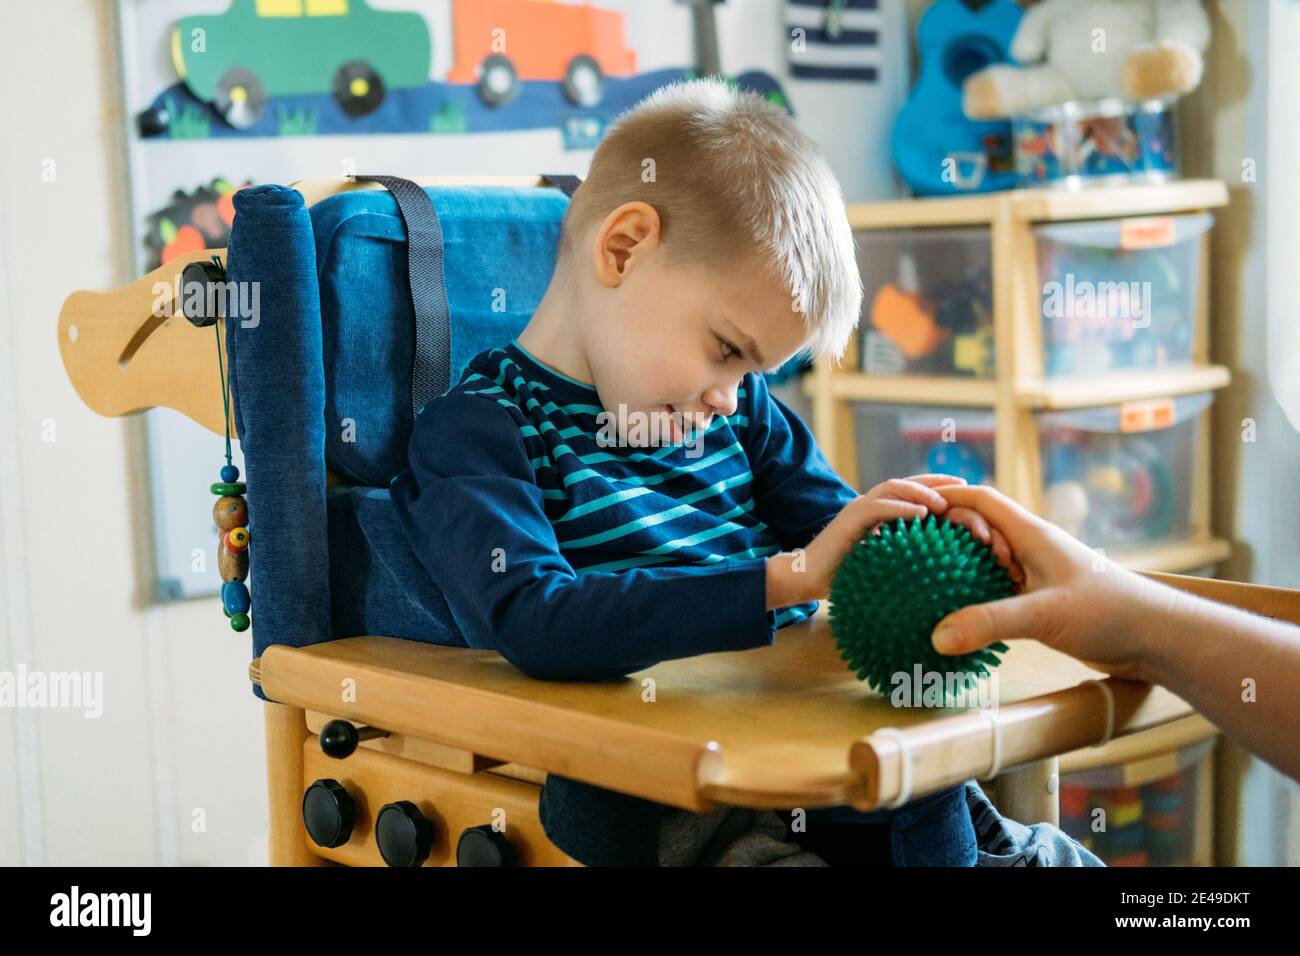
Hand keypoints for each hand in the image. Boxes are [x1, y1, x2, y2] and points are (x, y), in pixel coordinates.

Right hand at [777, 474, 1019, 605]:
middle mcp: (879, 506)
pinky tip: (922, 514)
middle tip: (974, 504)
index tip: (984, 511)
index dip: (956, 498)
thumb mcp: (890, 573)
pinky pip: (878, 506)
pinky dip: (901, 506)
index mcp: (892, 516)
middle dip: (948, 493)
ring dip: (925, 491)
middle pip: (920, 487)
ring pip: (898, 487)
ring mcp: (862, 508)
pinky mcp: (849, 518)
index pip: (929, 497)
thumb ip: (914, 569)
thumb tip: (953, 588)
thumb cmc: (849, 581)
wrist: (806, 580)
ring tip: (947, 503)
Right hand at [929, 484, 1156, 679]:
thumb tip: (937, 636)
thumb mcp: (1044, 615)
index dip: (947, 498)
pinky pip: (1001, 589)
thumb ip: (989, 622)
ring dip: (964, 569)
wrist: (1158, 638)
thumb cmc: (1110, 613)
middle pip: (981, 527)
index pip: (981, 500)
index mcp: (1033, 535)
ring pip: (990, 561)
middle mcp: (1033, 549)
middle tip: (919, 557)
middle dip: (950, 536)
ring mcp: (1039, 575)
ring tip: (932, 586)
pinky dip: (979, 596)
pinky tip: (963, 617)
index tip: (914, 509)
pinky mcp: (1044, 601)